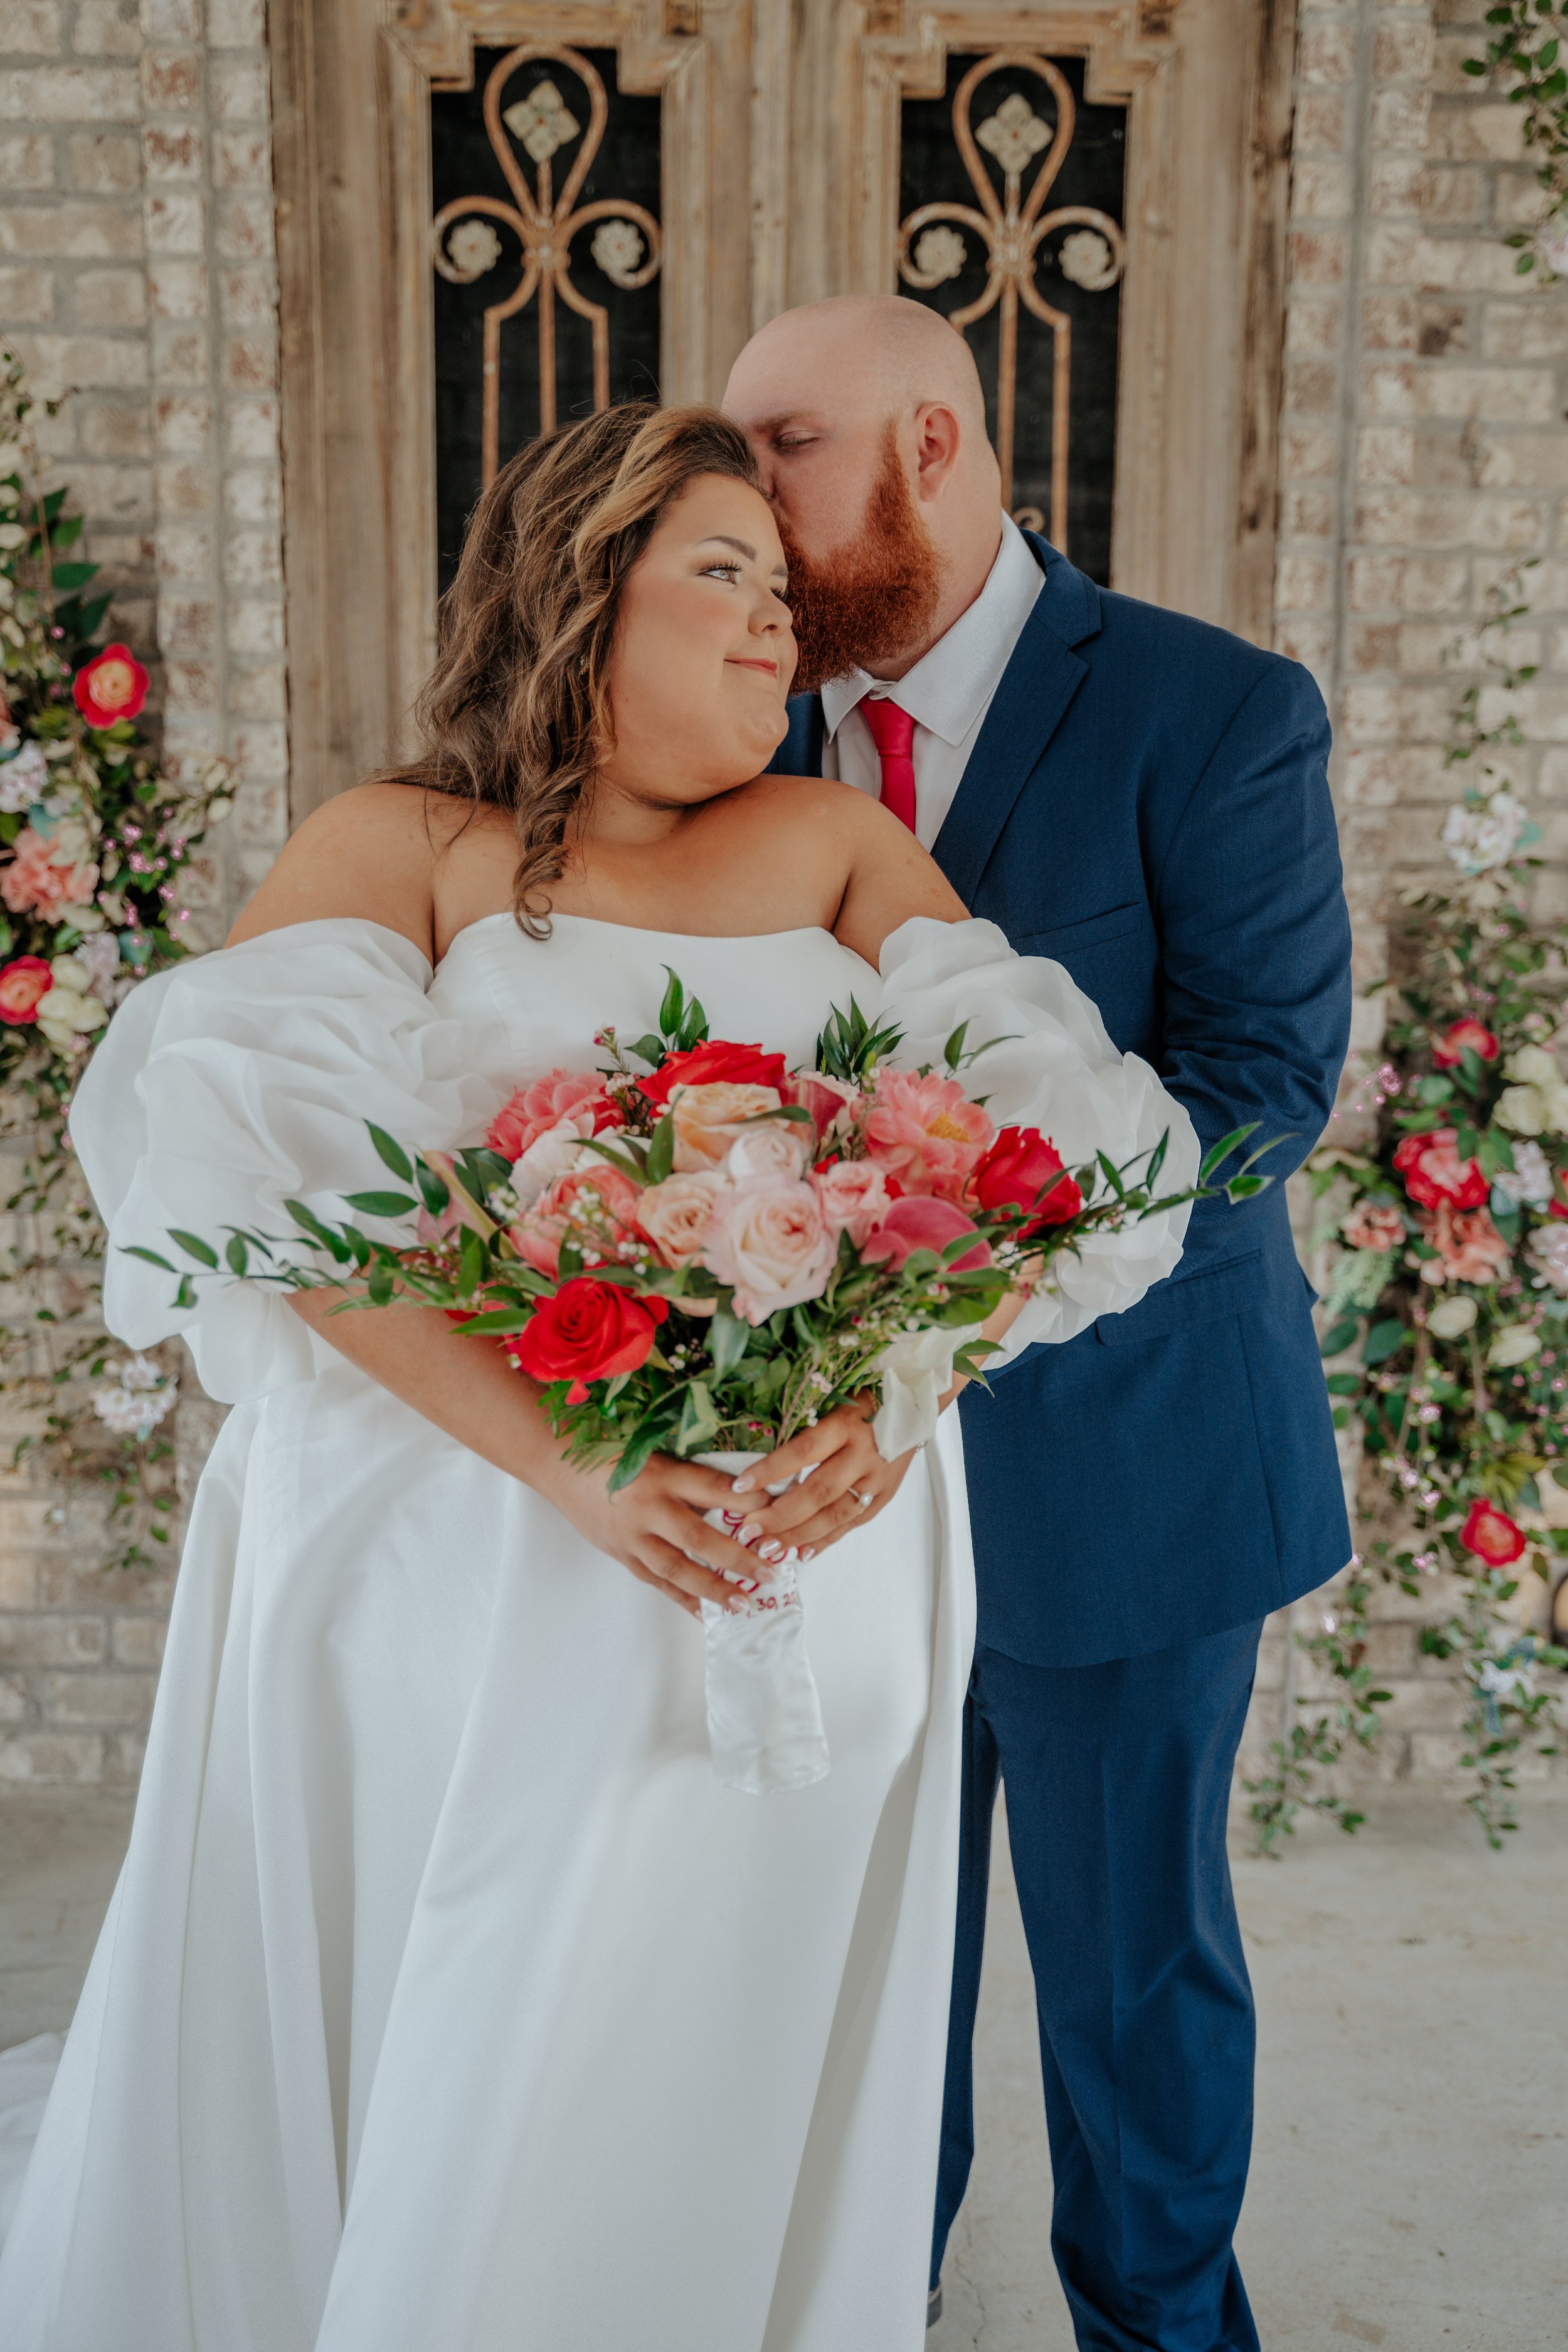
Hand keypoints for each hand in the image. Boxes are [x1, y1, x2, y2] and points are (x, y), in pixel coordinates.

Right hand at [533, 1445, 774, 1618]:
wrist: (557, 1461)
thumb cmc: (610, 1449)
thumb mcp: (653, 1449)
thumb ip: (691, 1473)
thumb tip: (742, 1489)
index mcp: (661, 1474)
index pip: (712, 1487)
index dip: (746, 1499)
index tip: (778, 1509)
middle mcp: (648, 1508)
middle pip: (698, 1538)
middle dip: (737, 1558)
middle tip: (770, 1573)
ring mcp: (632, 1536)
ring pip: (676, 1570)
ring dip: (712, 1589)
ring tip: (743, 1604)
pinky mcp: (621, 1554)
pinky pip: (657, 1582)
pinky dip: (683, 1599)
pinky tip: (706, 1613)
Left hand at [731, 1399, 917, 1561]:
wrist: (912, 1408)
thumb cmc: (860, 1403)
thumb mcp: (832, 1404)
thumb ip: (804, 1431)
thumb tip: (760, 1465)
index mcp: (845, 1425)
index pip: (803, 1450)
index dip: (770, 1470)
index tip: (739, 1485)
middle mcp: (863, 1454)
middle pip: (818, 1492)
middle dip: (780, 1516)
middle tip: (748, 1531)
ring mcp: (877, 1480)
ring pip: (835, 1515)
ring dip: (799, 1535)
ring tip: (768, 1549)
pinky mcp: (884, 1497)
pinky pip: (851, 1524)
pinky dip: (826, 1541)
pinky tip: (802, 1553)